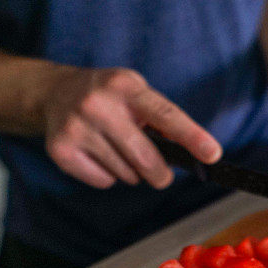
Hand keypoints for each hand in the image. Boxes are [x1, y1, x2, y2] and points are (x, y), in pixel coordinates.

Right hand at [43, 67, 220, 188]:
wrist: (55, 92)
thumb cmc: (109, 96)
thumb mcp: (136, 93)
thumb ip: (162, 119)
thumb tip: (189, 151)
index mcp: (125, 86)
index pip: (165, 115)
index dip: (191, 136)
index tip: (212, 154)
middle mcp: (98, 104)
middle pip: (145, 157)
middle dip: (160, 174)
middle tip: (161, 175)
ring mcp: (77, 127)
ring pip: (125, 173)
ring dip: (131, 171)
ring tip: (118, 150)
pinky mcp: (61, 149)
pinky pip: (103, 181)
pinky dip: (108, 176)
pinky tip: (98, 155)